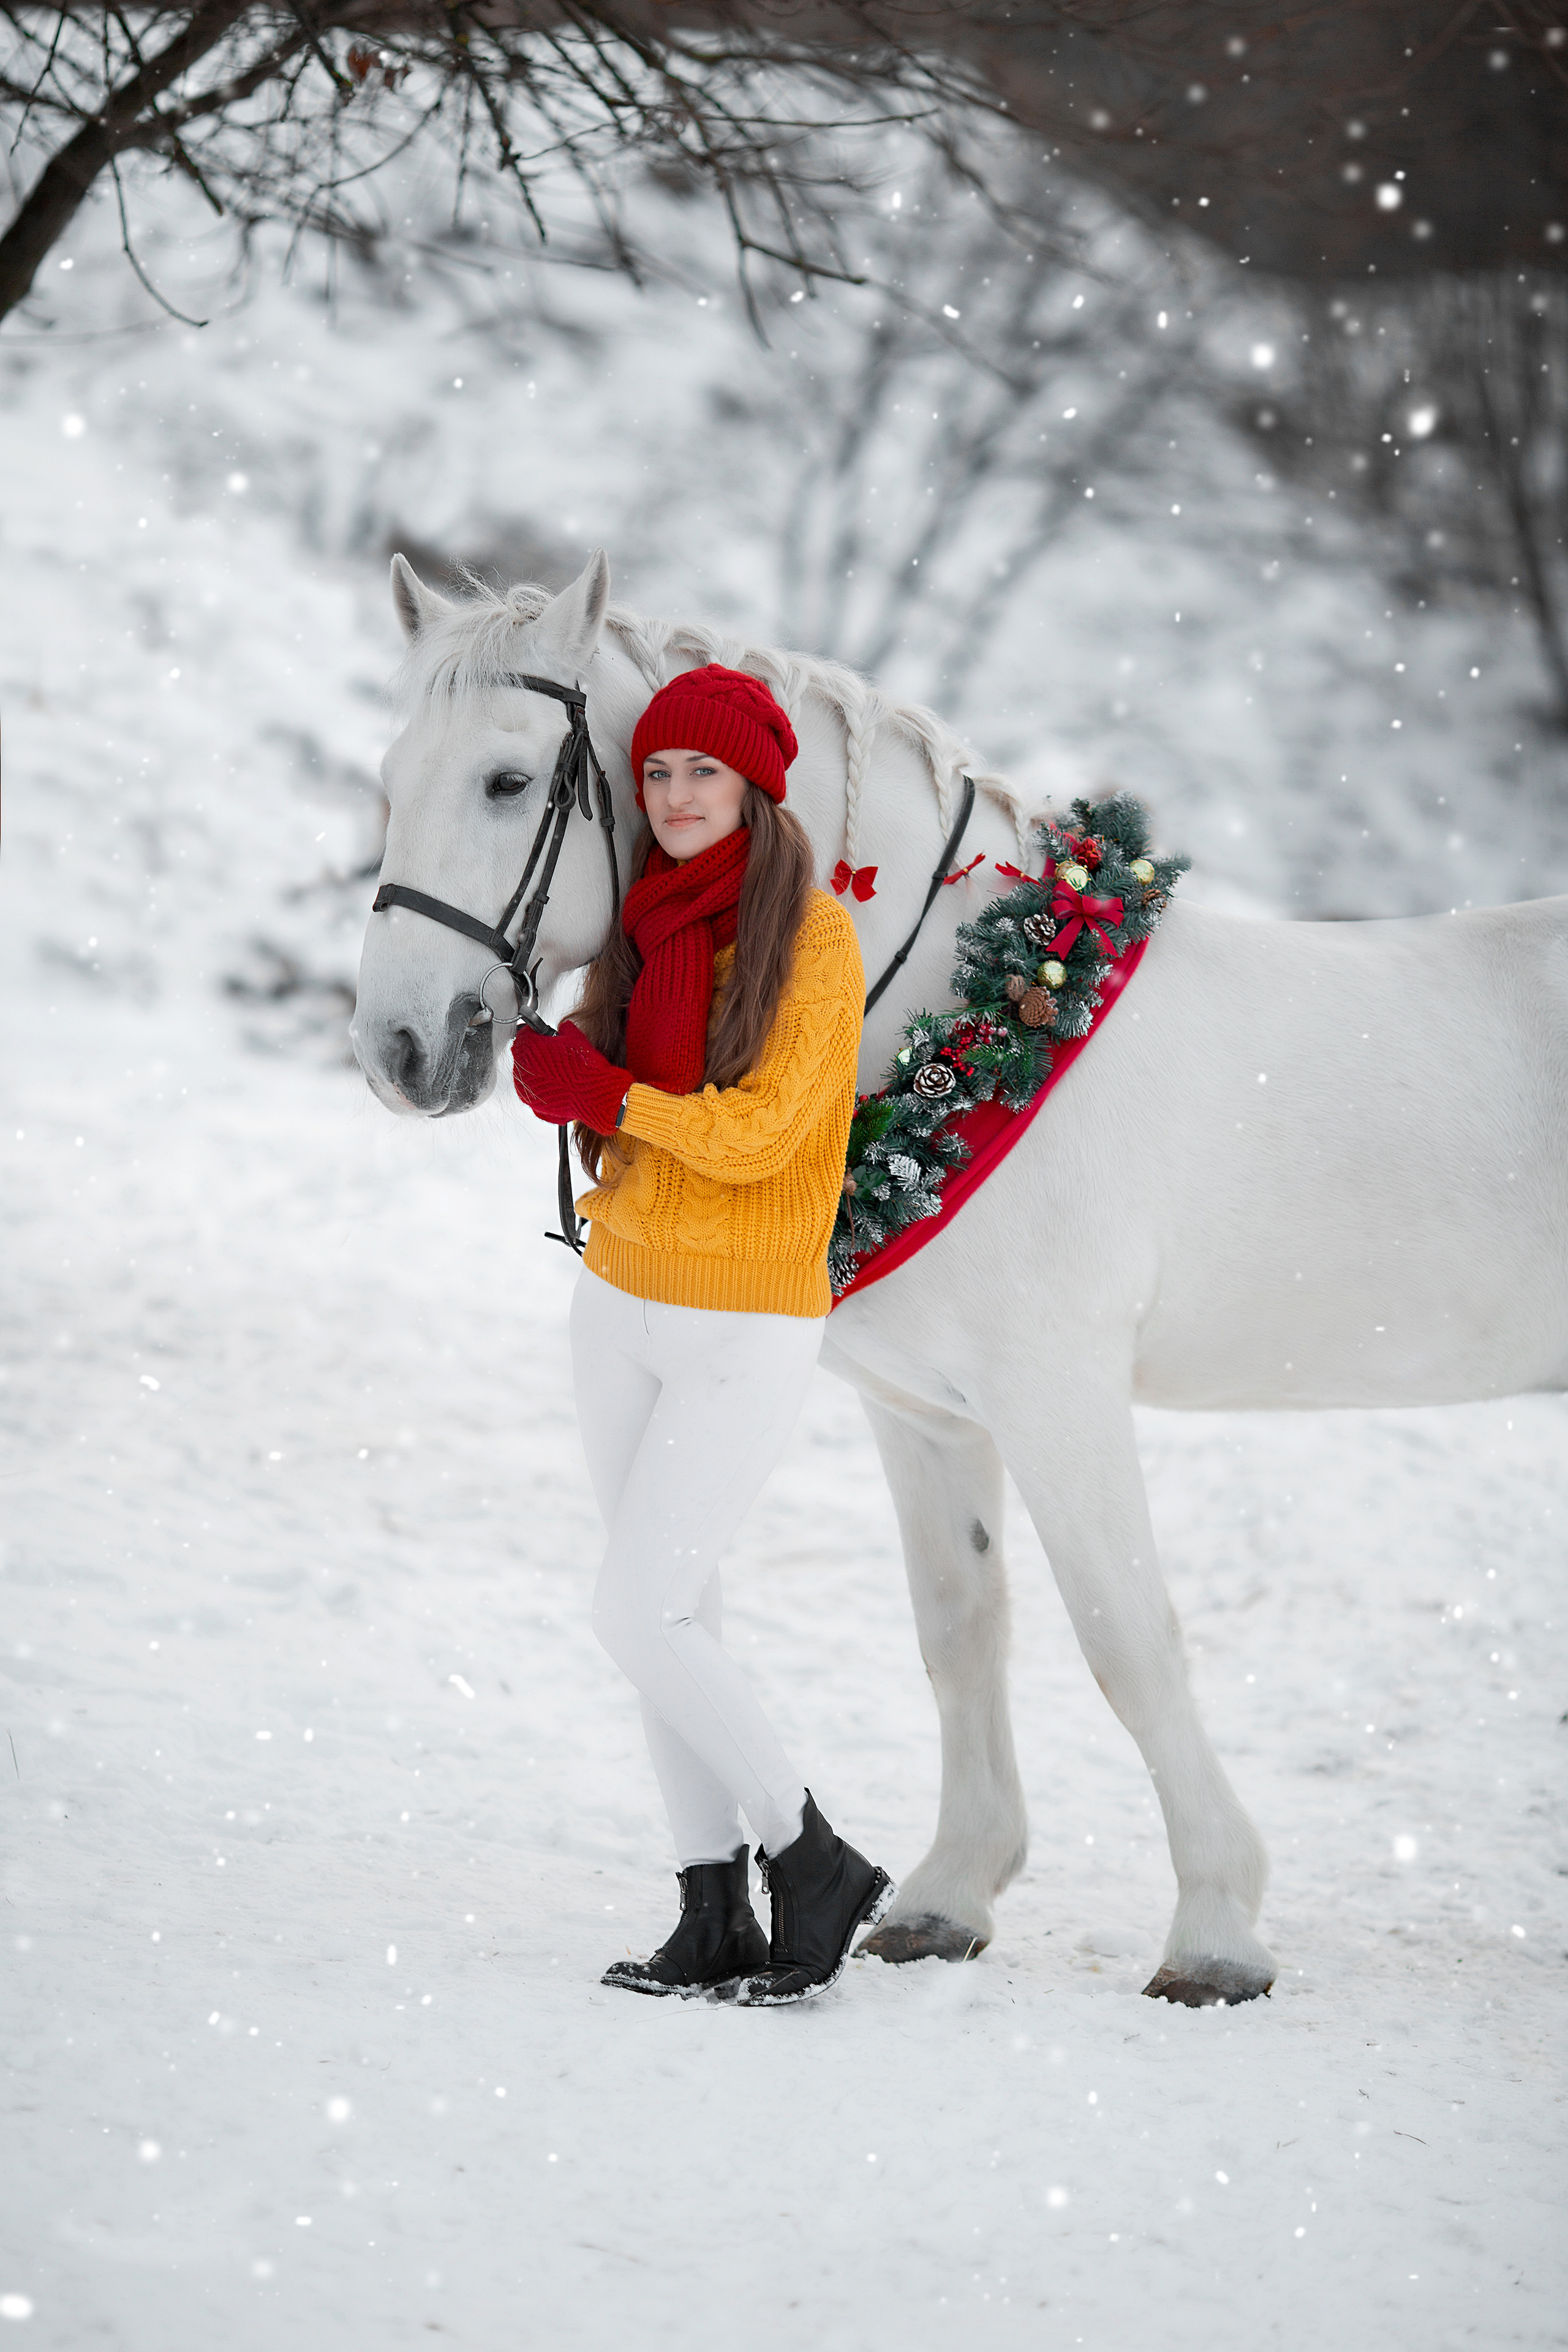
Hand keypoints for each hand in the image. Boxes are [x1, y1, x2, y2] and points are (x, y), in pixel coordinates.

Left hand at [511, 1020, 629, 1131]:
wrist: (593, 1095)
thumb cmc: (585, 1068)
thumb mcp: (576, 1038)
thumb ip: (565, 1030)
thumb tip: (565, 1029)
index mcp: (530, 1048)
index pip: (524, 1035)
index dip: (534, 1035)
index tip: (541, 1036)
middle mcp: (523, 1068)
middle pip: (523, 1055)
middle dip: (535, 1054)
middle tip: (551, 1054)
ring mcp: (527, 1088)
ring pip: (526, 1074)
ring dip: (537, 1072)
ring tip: (556, 1072)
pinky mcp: (533, 1104)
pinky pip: (533, 1092)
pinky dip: (541, 1089)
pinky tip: (555, 1087)